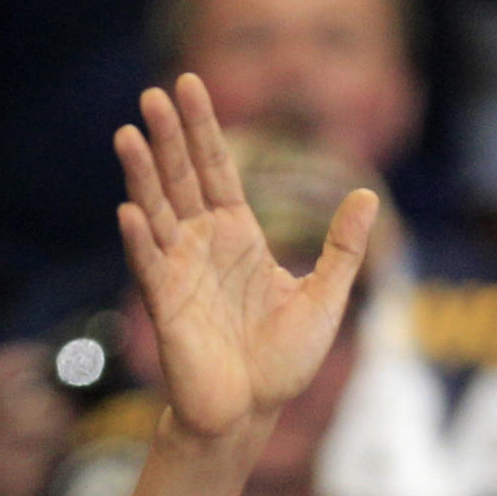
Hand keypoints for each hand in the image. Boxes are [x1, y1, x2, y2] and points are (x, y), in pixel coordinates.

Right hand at [113, 75, 377, 445]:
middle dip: (168, 137)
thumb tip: (368, 194)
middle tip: (153, 94)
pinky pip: (149, 267)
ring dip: (142, 177)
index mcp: (239, 237)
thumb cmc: (283, 362)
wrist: (252, 413)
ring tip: (128, 136)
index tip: (189, 83)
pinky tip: (128, 211)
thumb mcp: (325, 298)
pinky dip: (140, 241)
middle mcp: (203, 246)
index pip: (217, 169)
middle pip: (182, 179)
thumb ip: (343, 248)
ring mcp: (179, 273)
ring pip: (157, 214)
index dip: (204, 128)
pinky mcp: (165, 306)